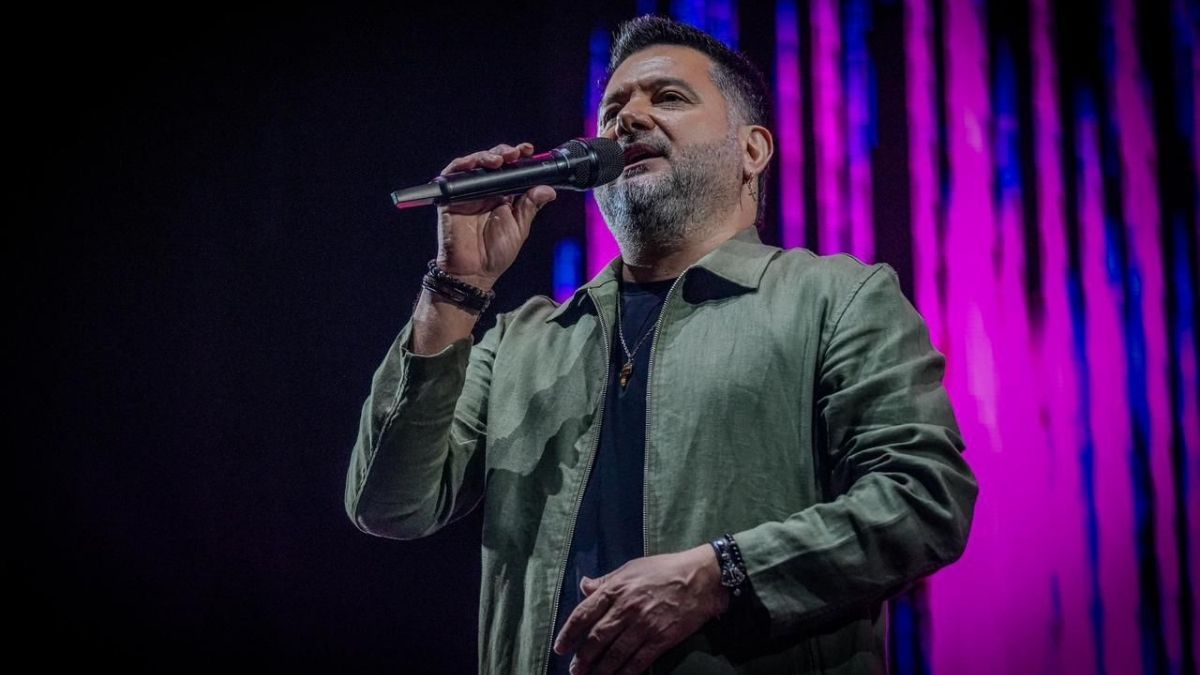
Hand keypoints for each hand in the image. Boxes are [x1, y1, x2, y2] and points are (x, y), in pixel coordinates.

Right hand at [435, 142, 556, 289]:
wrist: (474, 272)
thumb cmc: (495, 253)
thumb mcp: (519, 228)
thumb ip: (530, 206)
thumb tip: (548, 189)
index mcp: (503, 196)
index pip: (510, 170)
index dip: (518, 157)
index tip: (528, 150)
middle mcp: (485, 191)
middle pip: (492, 161)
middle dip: (504, 152)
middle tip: (515, 154)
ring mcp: (467, 193)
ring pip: (474, 164)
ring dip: (485, 156)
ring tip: (499, 160)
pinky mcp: (450, 198)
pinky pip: (453, 175)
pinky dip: (462, 166)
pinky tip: (473, 164)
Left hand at [553, 545, 729, 674]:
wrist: (701, 578)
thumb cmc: (664, 569)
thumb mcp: (631, 568)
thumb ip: (606, 580)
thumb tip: (583, 585)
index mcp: (616, 588)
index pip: (584, 613)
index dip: (569, 633)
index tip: (560, 648)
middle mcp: (627, 607)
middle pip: (597, 637)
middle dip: (583, 657)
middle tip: (574, 670)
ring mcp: (644, 625)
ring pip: (615, 653)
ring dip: (600, 669)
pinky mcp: (661, 639)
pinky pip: (638, 661)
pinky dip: (625, 673)